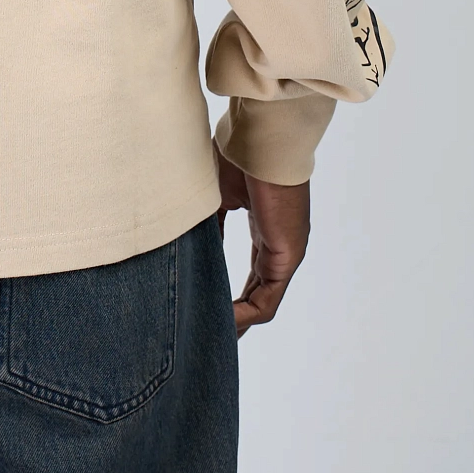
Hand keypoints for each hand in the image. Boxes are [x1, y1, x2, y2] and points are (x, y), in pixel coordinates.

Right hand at [216, 145, 310, 335]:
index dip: (231, 291)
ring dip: (238, 320)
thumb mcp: (215, 192)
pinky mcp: (286, 256)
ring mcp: (286, 252)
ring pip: (262, 300)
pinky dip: (245, 315)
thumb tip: (186, 244)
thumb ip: (208, 222)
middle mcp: (280, 244)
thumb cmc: (239, 153)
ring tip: (213, 335)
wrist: (262, 137)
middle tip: (211, 333)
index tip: (208, 304)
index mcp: (265, 226)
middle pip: (259, 291)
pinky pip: (266, 300)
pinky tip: (223, 322)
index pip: (252, 270)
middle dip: (235, 313)